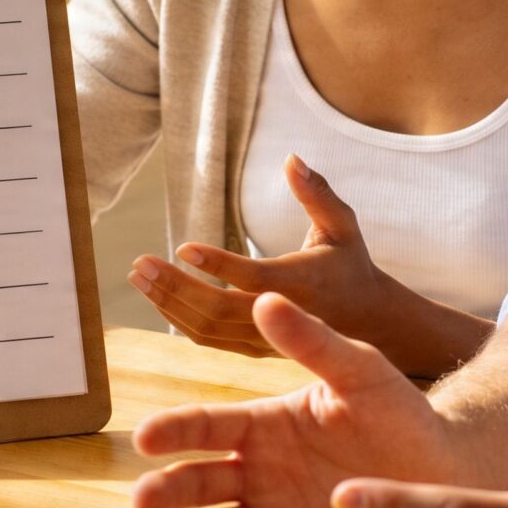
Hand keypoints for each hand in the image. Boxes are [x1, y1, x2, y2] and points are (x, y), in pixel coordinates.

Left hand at [127, 155, 490, 375]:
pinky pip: (209, 340)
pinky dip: (179, 320)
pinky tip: (158, 296)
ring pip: (208, 329)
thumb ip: (317, 193)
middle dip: (175, 287)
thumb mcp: (342, 225)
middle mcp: (282, 317)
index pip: (253, 277)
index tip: (183, 247)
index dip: (218, 264)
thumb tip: (291, 158)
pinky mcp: (255, 349)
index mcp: (303, 283)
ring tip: (139, 276)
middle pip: (219, 309)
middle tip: (141, 264)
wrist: (368, 322)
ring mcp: (266, 339)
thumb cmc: (351, 264)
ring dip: (168, 303)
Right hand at [131, 294, 468, 507]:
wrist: (448, 470)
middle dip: (168, 491)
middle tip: (143, 501)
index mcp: (265, 426)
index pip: (207, 426)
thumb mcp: (359, 371)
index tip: (144, 438)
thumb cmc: (402, 414)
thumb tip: (264, 299)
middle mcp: (261, 474)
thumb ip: (312, 342)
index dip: (174, 431)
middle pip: (200, 482)